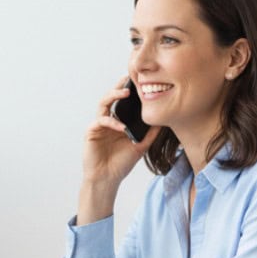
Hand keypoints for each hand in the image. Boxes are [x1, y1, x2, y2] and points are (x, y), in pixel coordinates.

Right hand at [78, 77, 160, 223]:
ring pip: (103, 103)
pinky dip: (112, 122)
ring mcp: (99, 125)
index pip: (123, 102)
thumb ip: (151, 133)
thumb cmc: (121, 163)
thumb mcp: (141, 146)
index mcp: (118, 121)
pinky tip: (122, 126)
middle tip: (130, 78)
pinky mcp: (91, 132)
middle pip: (112, 97)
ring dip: (113, 96)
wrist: (107, 179)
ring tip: (125, 92)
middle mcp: (108, 120)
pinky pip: (101, 121)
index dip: (130, 91)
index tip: (141, 81)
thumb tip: (165, 121)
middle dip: (120, 86)